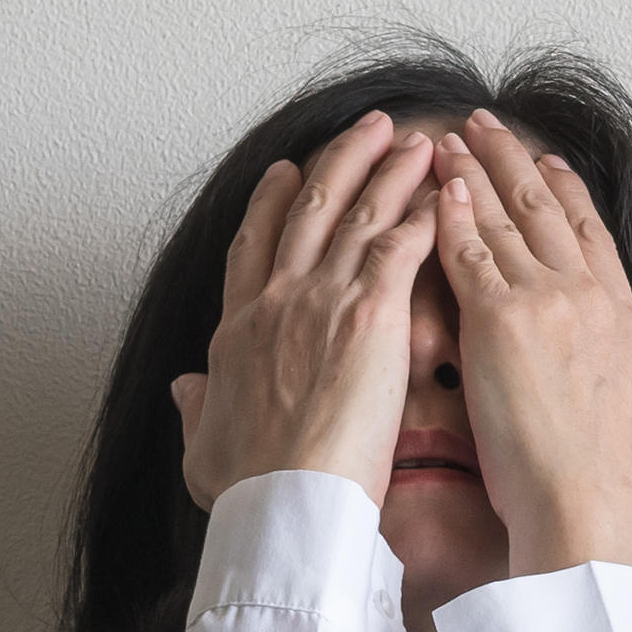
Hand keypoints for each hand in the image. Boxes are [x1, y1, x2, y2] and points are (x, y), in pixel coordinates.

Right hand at [171, 114, 438, 508]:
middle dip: (340, 162)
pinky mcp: (369, 314)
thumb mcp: (202, 447)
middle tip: (366, 128)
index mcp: (237, 331)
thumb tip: (185, 387)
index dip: (270, 204)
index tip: (284, 172)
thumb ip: (196, 408)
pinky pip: (400, 245)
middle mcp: (275, 302)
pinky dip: (424, 212)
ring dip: (390, 171)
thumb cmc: (250, 491)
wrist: (283, 503)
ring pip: (357, 215)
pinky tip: (446, 192)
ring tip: (416, 139)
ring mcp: (320, 301)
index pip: (253, 248)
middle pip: (306, 210)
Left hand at [436, 110, 631, 574]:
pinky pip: (468, 250)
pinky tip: (432, 185)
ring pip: (503, 217)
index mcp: (626, 322)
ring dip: (473, 171)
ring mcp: (547, 302)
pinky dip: (449, 213)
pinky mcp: (501, 319)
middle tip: (487, 125)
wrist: (588, 510)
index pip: (593, 238)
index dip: (567, 196)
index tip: (548, 166)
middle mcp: (591, 298)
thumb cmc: (617, 488)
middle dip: (513, 161)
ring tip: (448, 137)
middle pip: (548, 209)